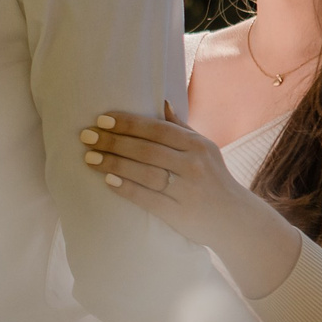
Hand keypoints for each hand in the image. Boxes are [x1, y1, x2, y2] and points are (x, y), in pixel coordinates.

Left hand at [78, 107, 302, 296]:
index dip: (128, 123)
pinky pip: (147, 198)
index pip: (157, 129)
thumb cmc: (214, 180)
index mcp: (197, 145)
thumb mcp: (206, 150)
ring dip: (114, 164)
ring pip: (144, 172)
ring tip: (90, 158)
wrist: (235, 220)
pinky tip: (107, 181)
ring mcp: (186, 189)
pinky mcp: (179, 212)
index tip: (102, 119)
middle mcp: (193, 164)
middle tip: (87, 137)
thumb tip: (163, 102)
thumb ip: (182, 129)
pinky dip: (126, 188)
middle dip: (113, 141)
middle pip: (146, 149)